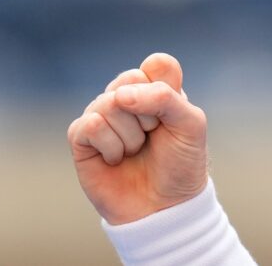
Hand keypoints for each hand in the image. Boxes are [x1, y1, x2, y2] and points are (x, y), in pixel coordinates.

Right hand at [67, 53, 208, 224]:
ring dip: (130, 136)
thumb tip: (120, 96)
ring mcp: (102, 115)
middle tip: (154, 136)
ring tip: (136, 151)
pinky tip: (116, 159)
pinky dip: (110, 146)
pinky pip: (89, 125)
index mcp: (156, 87)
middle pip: (129, 80)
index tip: (172, 116)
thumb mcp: (190, 126)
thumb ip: (165, 98)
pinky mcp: (81, 138)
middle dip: (147, 115)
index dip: (166, 91)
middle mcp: (126, 96)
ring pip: (109, 103)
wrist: (164, 207)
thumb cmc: (181, 164)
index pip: (156, 64)